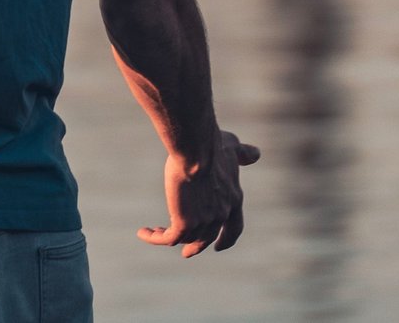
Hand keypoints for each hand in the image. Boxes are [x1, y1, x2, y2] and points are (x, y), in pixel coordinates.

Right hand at [137, 129, 260, 257]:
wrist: (196, 150)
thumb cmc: (213, 145)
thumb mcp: (233, 148)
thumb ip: (243, 154)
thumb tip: (255, 154)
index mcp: (234, 199)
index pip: (234, 228)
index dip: (226, 239)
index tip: (218, 247)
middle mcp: (221, 215)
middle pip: (207, 238)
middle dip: (196, 247)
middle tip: (186, 253)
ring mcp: (203, 222)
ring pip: (185, 238)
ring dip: (169, 236)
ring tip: (155, 230)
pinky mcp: (184, 223)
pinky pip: (167, 238)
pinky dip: (155, 238)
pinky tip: (143, 232)